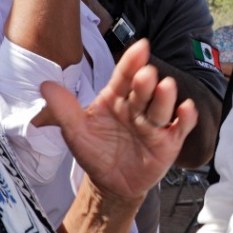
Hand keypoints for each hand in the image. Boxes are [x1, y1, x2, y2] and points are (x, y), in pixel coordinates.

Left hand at [40, 39, 196, 204]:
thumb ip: (63, 109)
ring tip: (165, 86)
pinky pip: (180, 127)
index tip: (141, 48)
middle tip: (146, 74)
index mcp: (115, 97)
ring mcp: (154, 123)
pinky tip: (185, 109)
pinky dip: (186, 118)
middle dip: (146, 81)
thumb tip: (45, 86)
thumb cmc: (95, 152)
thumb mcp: (75, 131)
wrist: (110, 184)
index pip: (124, 76)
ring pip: (162, 106)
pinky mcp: (168, 141)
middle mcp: (137, 106)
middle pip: (144, 90)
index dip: (132, 61)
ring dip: (165, 96)